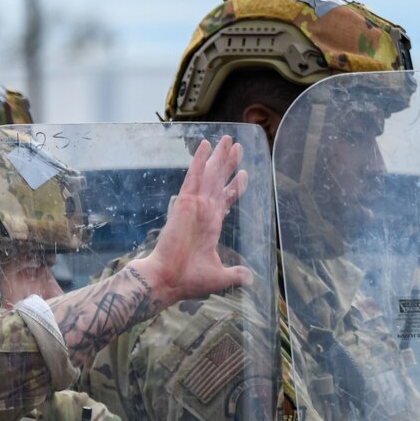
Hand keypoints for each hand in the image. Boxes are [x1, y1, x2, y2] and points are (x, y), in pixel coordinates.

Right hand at [132, 137, 253, 305]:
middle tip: (237, 146)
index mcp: (211, 226)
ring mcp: (194, 206)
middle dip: (229, 164)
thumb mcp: (220, 278)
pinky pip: (194, 177)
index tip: (244, 174)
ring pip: (209, 175)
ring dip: (218, 157)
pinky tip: (205, 145)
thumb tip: (251, 278)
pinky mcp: (185, 203)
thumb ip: (236, 275)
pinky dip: (199, 161)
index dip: (235, 186)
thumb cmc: (188, 280)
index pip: (225, 200)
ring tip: (228, 139)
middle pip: (219, 181)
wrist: (168, 280)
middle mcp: (204, 212)